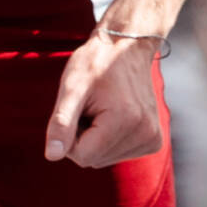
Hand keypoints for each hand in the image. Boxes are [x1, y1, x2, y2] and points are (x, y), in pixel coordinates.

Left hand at [45, 32, 164, 167]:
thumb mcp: (72, 87)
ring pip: (104, 159)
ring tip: (103, 108)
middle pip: (93, 160)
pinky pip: (118, 154)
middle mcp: (145, 134)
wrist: (127, 47)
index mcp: (125, 121)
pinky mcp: (154, 140)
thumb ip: (61, 122)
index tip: (77, 108)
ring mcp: (152, 138)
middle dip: (83, 137)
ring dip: (96, 139)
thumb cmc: (95, 64)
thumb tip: (52, 156)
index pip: (81, 156)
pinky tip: (115, 115)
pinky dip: (110, 139)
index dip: (69, 135)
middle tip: (91, 105)